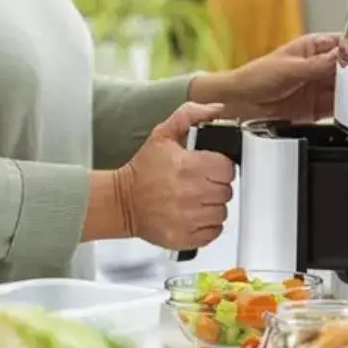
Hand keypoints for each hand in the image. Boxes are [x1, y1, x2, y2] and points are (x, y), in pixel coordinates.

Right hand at [116, 102, 234, 249]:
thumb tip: (216, 109)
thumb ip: (190, 115)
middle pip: (226, 191)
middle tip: (199, 183)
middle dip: (215, 186)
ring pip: (222, 212)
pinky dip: (207, 226)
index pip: (227, 168)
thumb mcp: (162, 135)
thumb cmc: (142, 171)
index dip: (219, 167)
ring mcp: (188, 218)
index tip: (208, 168)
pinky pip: (213, 232)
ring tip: (194, 200)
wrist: (120, 202)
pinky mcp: (185, 237)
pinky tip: (193, 215)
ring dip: (212, 206)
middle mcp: (191, 194)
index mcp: (188, 166)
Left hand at [191, 33, 347, 121]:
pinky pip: (335, 109)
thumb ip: (317, 65)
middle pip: (346, 70)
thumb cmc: (255, 77)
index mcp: (312, 48)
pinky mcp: (314, 107)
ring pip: (343, 90)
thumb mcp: (289, 68)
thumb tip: (341, 56)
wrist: (239, 102)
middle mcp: (318, 67)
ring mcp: (317, 88)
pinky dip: (343, 111)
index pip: (341, 45)